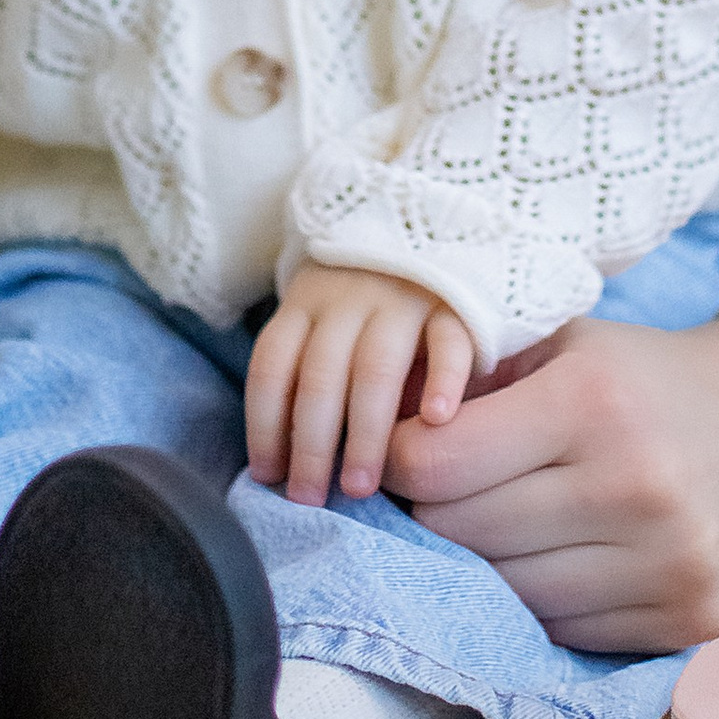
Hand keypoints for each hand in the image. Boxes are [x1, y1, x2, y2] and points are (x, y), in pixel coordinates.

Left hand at [244, 265, 475, 505]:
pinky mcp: (454, 299)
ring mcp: (402, 295)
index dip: (264, 424)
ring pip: (375, 368)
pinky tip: (437, 421)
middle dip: (311, 444)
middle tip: (310, 499)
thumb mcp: (326, 318)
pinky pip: (448, 340)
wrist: (431, 220)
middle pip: (320, 376)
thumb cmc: (366, 300)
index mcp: (307, 301)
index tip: (268, 476)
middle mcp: (349, 297)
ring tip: (360, 487)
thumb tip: (285, 462)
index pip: (272, 365)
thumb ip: (310, 373)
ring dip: (365, 433)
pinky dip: (442, 379)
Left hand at [380, 303, 718, 656]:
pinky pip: (561, 631)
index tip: (400, 450)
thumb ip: (469, 375)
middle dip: (432, 513)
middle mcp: (636, 487)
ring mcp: (666, 564)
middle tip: (440, 490)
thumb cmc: (633, 377)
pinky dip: (539, 602)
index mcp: (593, 401)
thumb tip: (367, 425)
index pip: (435, 466)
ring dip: (482, 565)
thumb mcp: (558, 342)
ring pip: (506, 595)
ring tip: (494, 522)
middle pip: (462, 535)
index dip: (397, 459)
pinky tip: (551, 558)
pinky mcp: (683, 622)